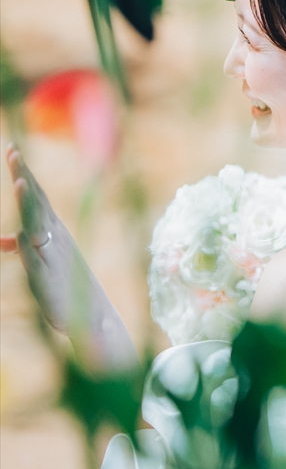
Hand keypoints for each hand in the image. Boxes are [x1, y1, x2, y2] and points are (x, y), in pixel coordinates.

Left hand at [2, 144, 136, 370]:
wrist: (93, 319)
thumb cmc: (67, 290)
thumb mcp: (41, 264)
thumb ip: (23, 247)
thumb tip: (3, 239)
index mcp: (53, 232)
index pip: (36, 197)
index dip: (24, 174)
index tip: (12, 149)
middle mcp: (54, 237)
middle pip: (36, 201)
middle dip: (23, 175)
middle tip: (12, 150)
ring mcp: (52, 253)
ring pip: (37, 221)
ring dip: (28, 200)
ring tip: (19, 179)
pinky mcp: (47, 274)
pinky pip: (37, 251)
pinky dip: (29, 236)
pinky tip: (22, 230)